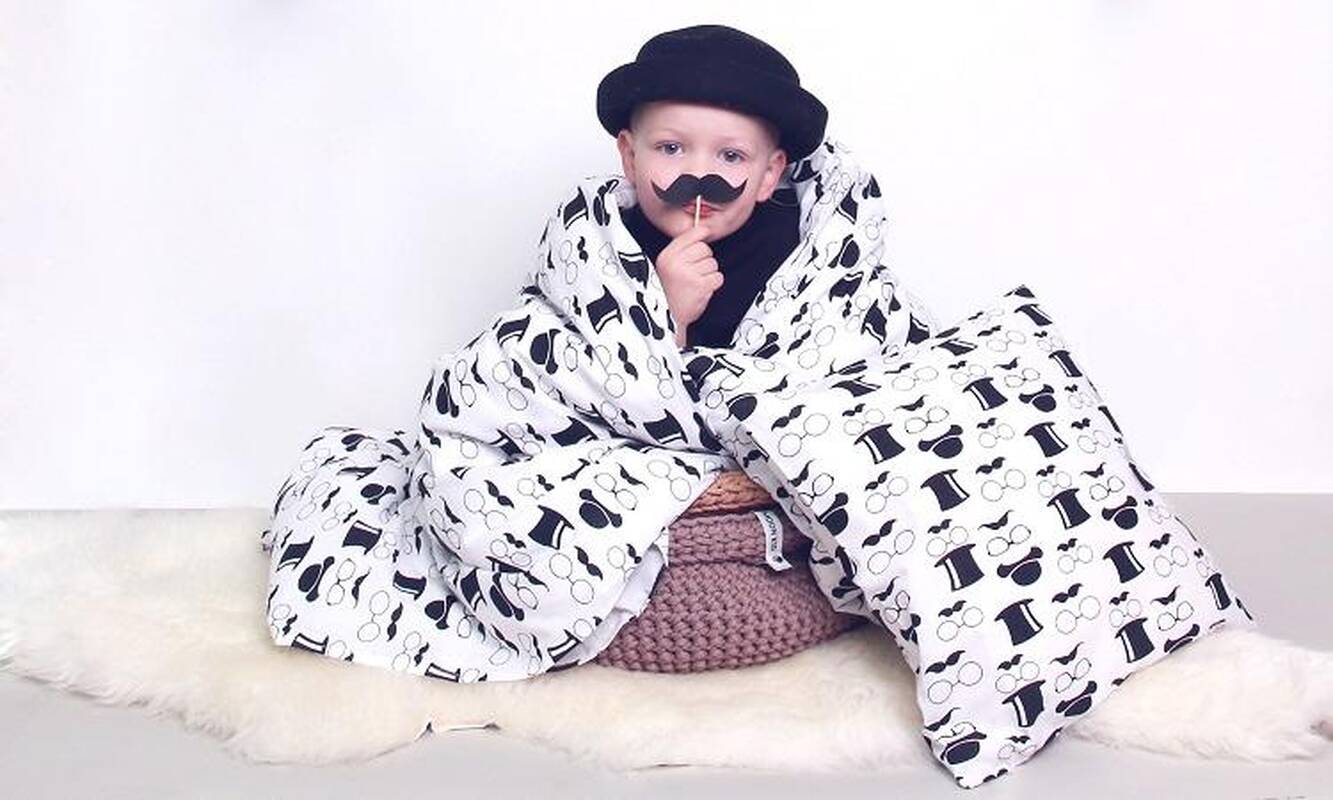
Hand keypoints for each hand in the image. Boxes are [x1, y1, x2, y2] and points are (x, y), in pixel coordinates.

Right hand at [653, 223, 722, 345]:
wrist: (667, 320)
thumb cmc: (669, 294)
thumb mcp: (667, 267)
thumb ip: (682, 250)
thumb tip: (703, 229)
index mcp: (666, 257)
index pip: (689, 235)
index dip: (701, 234)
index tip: (706, 232)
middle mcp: (676, 263)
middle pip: (705, 248)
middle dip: (704, 260)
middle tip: (695, 273)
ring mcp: (688, 274)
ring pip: (713, 264)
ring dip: (709, 274)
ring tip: (696, 284)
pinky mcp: (701, 286)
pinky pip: (718, 277)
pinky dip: (714, 284)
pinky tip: (702, 290)